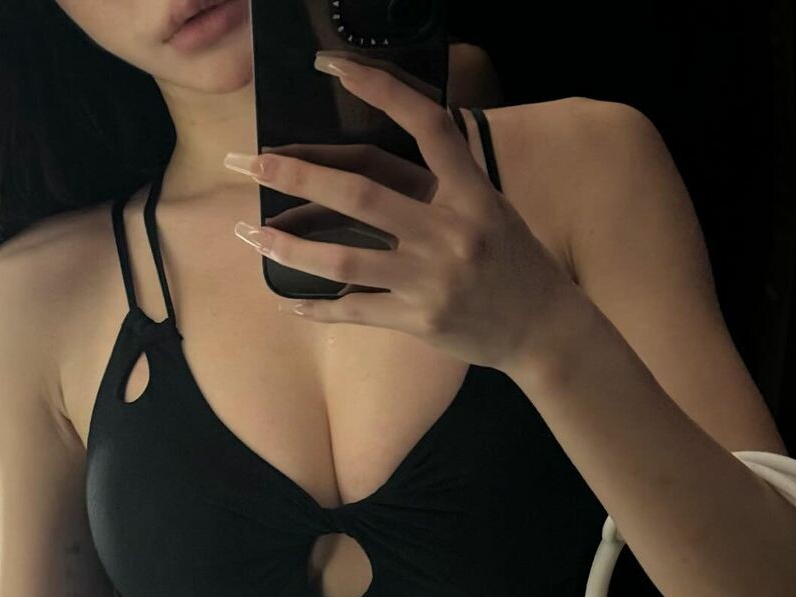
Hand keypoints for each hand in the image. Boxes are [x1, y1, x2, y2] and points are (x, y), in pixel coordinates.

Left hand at [224, 53, 575, 375]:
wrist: (544, 331)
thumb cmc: (514, 264)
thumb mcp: (492, 209)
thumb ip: (446, 183)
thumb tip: (385, 159)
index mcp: (472, 193)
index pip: (426, 125)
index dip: (380, 90)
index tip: (333, 67)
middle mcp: (451, 232)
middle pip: (361, 194)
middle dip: (298, 177)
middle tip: (251, 163)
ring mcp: (433, 279)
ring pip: (346, 260)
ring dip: (292, 247)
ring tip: (252, 235)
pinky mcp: (421, 320)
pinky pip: (357, 311)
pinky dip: (319, 308)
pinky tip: (289, 300)